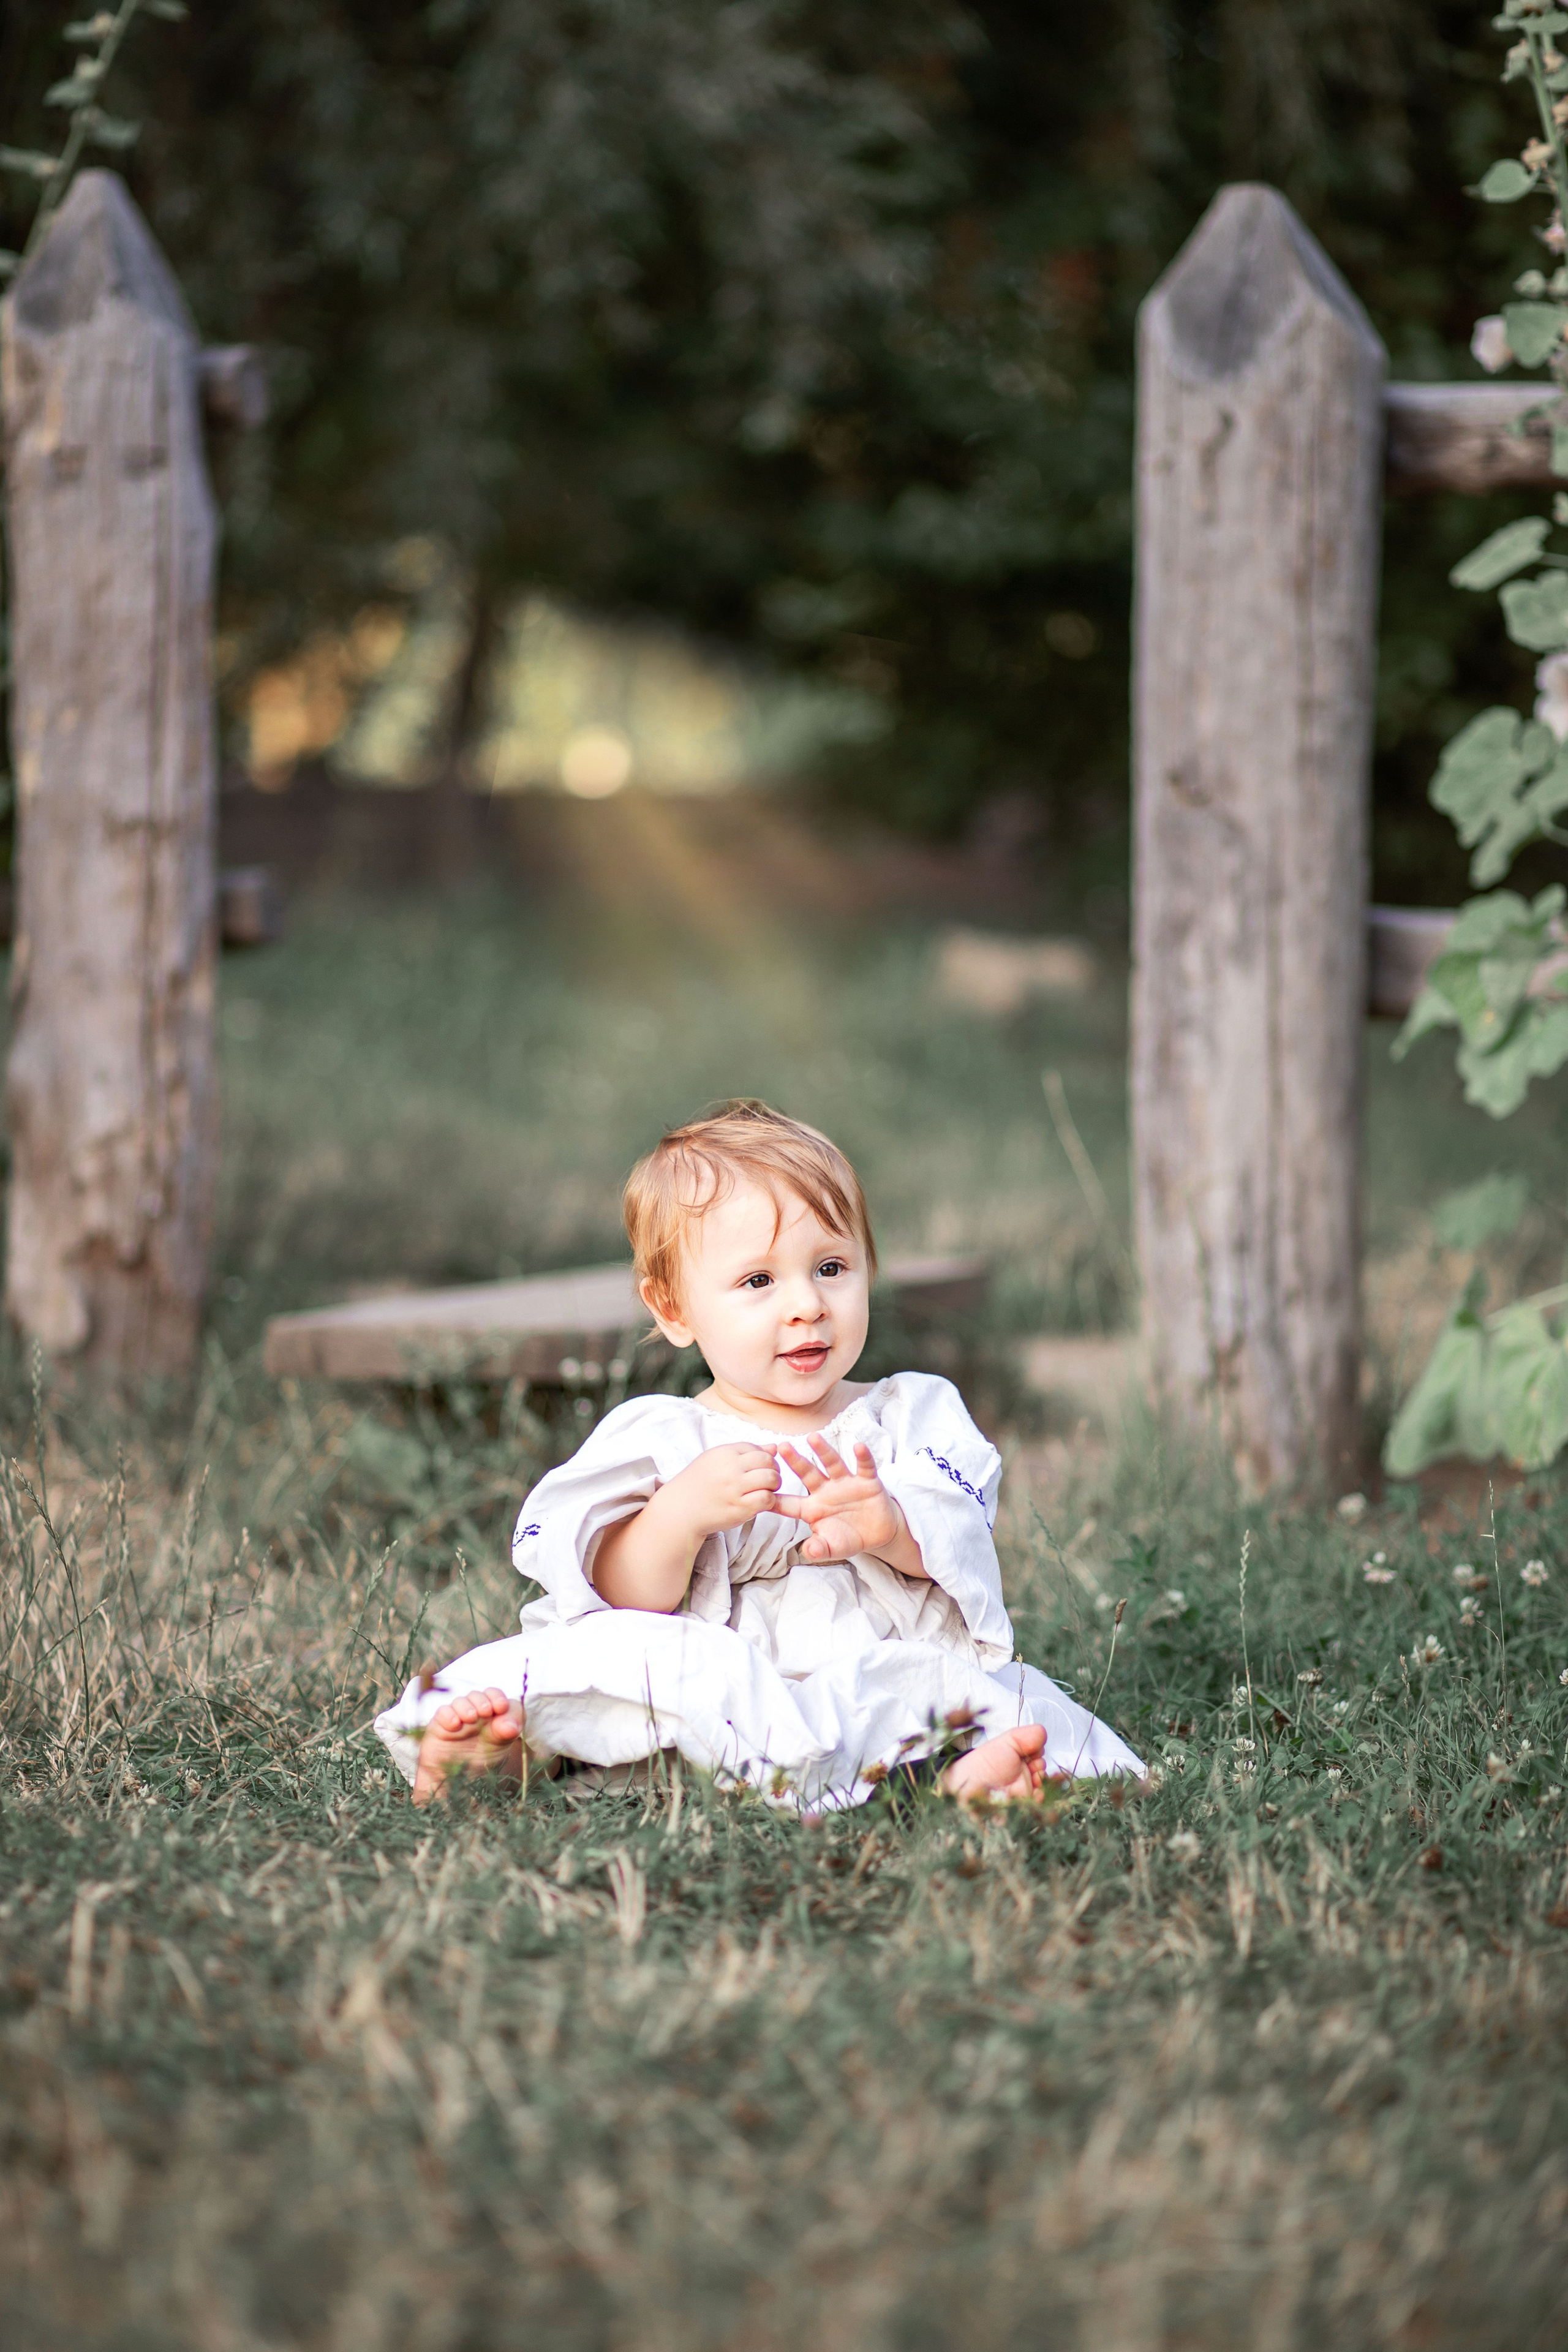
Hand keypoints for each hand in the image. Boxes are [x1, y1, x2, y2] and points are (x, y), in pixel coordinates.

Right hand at [664, 1441, 781, 1538]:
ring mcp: (735, 1489)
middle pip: (767, 1462)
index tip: (761, 1468)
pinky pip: (766, 1499)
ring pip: (771, 1479)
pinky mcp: (739, 1508)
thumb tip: (774, 1447)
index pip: (757, 1448)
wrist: (681, 1509)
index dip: (764, 1458)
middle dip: (773, 1470)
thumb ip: (745, 1452)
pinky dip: (769, 1500)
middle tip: (768, 1479)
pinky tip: (760, 1502)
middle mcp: (730, 1469)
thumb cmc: (700, 1483)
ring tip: (766, 1490)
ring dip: (774, 1485)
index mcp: (724, 1453)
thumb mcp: (717, 1460)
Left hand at [776, 1437, 923, 1573]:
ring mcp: (845, 1484)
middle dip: (795, 1461)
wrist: (877, 1533)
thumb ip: (820, 1550)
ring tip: (813, 1437)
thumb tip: (809, 1551)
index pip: (789, 1503)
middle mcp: (825, 1491)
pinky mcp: (867, 1481)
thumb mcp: (833, 1548)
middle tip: (782, 1446)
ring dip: (823, 1451)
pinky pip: (864, 1467)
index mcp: (812, 1508)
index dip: (775, 1499)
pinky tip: (858, 1446)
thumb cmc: (849, 1537)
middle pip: (807, 1474)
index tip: (759, 1489)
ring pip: (832, 1464)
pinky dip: (863, 1457)